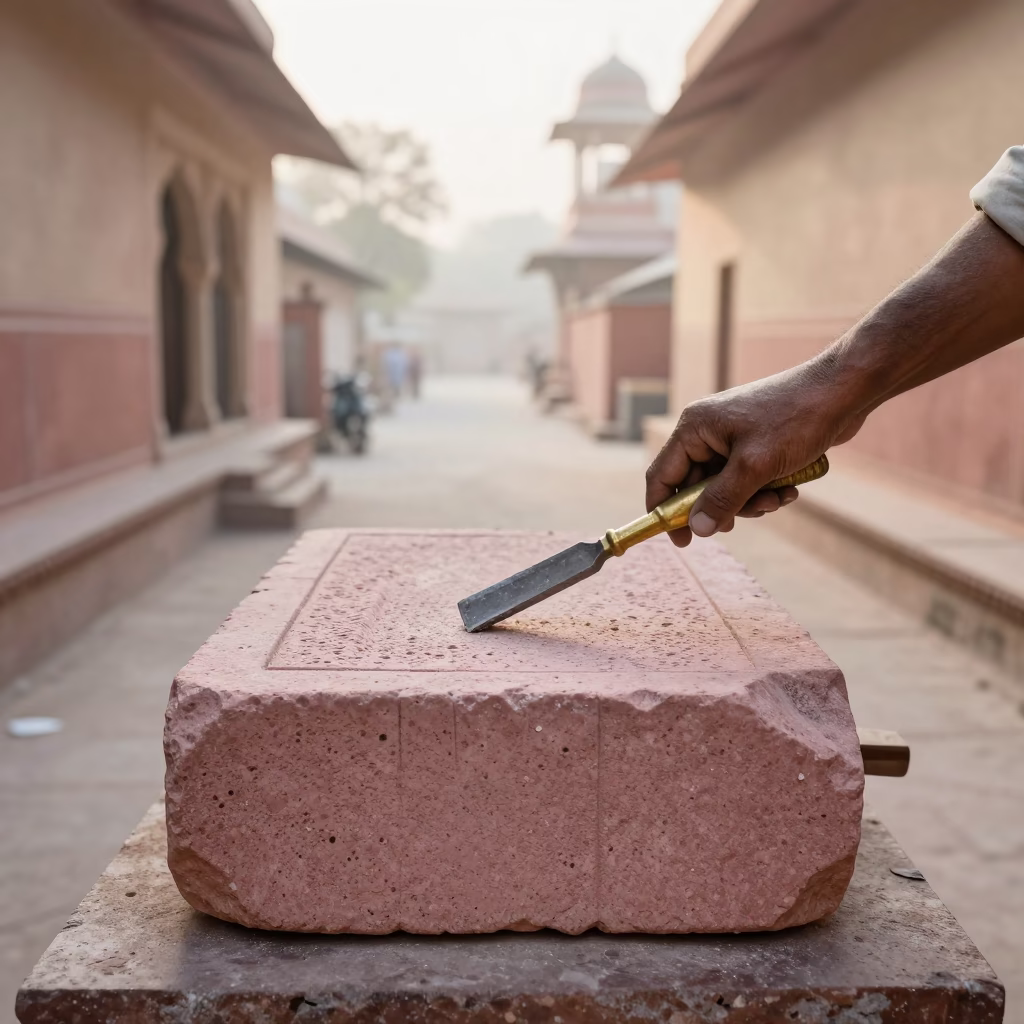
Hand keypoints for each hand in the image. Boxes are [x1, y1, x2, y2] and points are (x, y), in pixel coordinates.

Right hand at [645, 361, 866, 546]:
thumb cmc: (795, 419)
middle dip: (723, 507)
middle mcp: (708, 432)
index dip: (665, 511)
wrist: (842, 391)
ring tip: (777, 498)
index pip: (662, 476)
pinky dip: (765, 490)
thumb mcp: (755, 466)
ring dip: (750, 502)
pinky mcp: (755, 444)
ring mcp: (732, 438)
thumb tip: (696, 529)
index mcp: (695, 428)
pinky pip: (748, 480)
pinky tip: (789, 488)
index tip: (681, 541)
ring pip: (726, 488)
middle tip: (746, 519)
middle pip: (696, 487)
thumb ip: (722, 500)